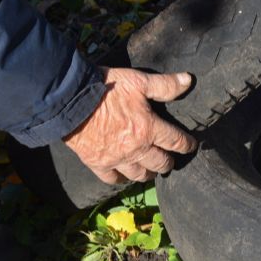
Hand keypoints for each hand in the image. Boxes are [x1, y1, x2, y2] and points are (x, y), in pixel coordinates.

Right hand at [64, 67, 196, 183]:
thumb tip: (188, 80)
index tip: (191, 146)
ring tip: (151, 170)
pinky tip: (125, 176)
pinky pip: (114, 179)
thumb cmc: (105, 88)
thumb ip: (164, 85)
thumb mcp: (138, 81)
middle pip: (160, 163)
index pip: (176, 141)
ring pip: (140, 175)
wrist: (69, 101)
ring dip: (148, 173)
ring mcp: (117, 159)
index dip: (187, 145)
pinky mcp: (98, 164)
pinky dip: (122, 179)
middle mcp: (136, 149)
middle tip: (170, 160)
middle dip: (168, 162)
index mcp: (149, 128)